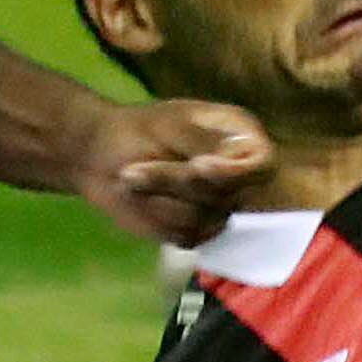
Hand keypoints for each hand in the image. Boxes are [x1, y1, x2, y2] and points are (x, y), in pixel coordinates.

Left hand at [83, 97, 268, 244]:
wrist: (98, 158)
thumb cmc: (135, 130)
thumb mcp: (169, 124)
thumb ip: (202, 141)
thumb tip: (225, 164)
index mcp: (239, 136)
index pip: (263, 163)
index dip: (237, 171)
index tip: (199, 166)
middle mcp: (237, 174)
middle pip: (226, 194)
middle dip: (176, 182)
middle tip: (135, 169)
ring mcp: (219, 206)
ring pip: (203, 219)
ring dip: (160, 200)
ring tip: (132, 177)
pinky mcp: (199, 230)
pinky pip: (187, 236)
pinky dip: (157, 219)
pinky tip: (142, 200)